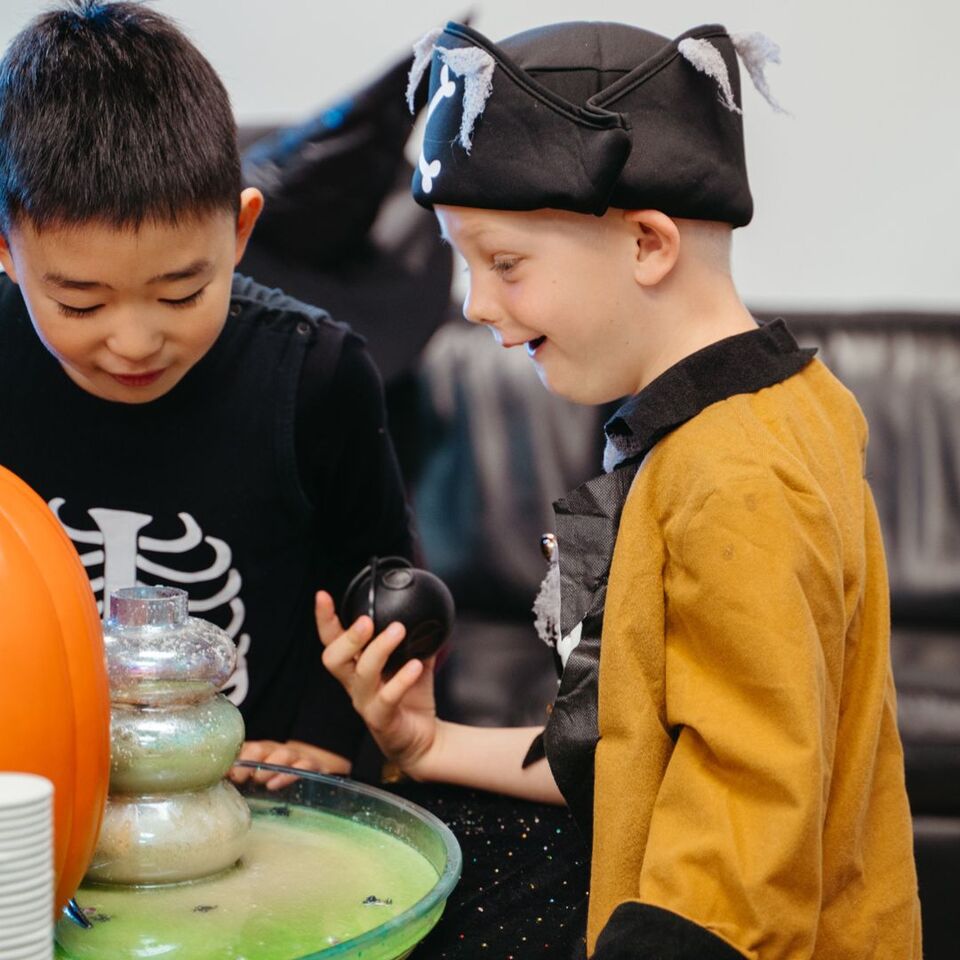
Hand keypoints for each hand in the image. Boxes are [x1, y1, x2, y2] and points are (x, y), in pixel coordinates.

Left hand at [229, 739, 350, 790]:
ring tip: (260, 781)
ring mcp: (295, 758)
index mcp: (260, 752)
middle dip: (251, 760)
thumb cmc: (276, 777)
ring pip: (284, 754)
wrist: (311, 769)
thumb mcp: (257, 776)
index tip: (226, 772)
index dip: (235, 758)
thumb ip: (237, 777)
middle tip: (240, 777)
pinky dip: (289, 774)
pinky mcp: (312, 767)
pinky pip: (304, 766)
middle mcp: (276, 752)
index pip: (245, 748)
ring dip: (270, 766)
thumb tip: (212, 782)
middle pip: (263, 748)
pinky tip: (275, 785)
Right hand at [316, 590, 437, 776]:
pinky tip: (415, 666)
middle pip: (333, 659)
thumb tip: (424, 612)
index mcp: (355, 668)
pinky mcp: (382, 721)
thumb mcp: (409, 660)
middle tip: (367, 620)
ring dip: (379, 649)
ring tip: (398, 630)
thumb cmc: (411, 698)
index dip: (324, 619)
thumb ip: (412, 638)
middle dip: (348, 636)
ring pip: (362, 675)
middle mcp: (354, 685)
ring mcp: (366, 703)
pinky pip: (387, 698)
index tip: (322, 595)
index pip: (332, 640)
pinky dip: (402, 679)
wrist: (424, 740)